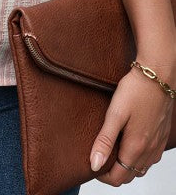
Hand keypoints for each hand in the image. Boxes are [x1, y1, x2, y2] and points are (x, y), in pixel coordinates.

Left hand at [89, 63, 173, 185]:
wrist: (158, 75)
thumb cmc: (135, 90)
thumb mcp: (115, 113)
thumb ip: (104, 140)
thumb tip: (94, 164)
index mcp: (136, 147)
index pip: (118, 178)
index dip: (102, 176)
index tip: (92, 165)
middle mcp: (149, 151)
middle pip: (129, 175)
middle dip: (113, 172)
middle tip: (100, 158)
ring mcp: (157, 145)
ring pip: (140, 168)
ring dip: (126, 166)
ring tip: (112, 151)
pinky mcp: (161, 137)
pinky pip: (150, 158)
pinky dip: (138, 159)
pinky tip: (129, 144)